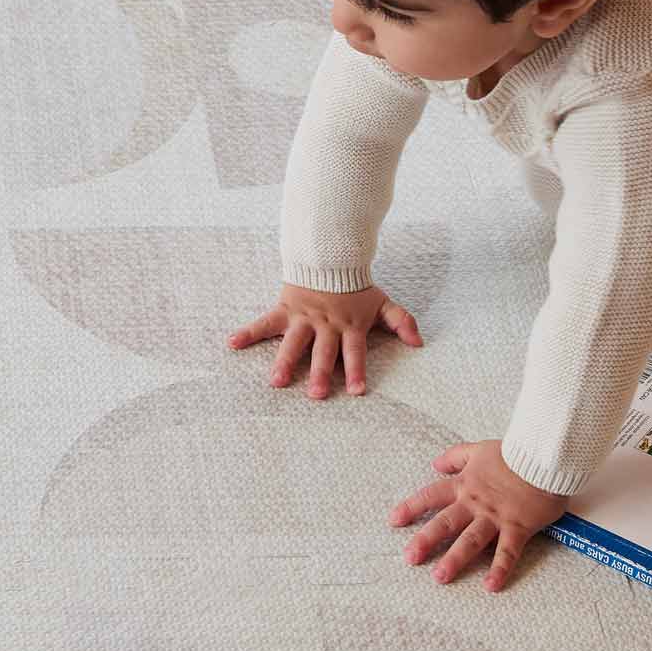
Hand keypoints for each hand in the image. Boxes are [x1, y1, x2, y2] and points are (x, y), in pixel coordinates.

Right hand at [227, 282, 422, 398]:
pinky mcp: (284, 309)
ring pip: (293, 343)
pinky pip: (264, 322)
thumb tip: (418, 343)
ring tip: (276, 382)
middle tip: (316, 395)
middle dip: (319, 373)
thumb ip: (401, 321)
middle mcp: (325, 325)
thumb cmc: (356, 286)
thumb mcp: (382, 301)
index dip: (355, 370)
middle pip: (322, 352)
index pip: (354, 352)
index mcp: (349, 326)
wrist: (330, 255)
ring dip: (285, 361)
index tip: (356, 391)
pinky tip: (232, 343)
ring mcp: (303, 318)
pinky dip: (248, 332)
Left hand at [389, 440, 567, 591]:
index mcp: (464, 485)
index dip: (411, 508)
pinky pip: (507, 552)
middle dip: (426, 541)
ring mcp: (495, 517)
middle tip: (410, 559)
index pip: (431, 496)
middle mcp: (475, 503)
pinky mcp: (517, 527)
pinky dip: (500, 569)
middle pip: (445, 523)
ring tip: (440, 577)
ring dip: (455, 559)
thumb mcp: (478, 449)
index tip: (394, 521)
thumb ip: (455, 456)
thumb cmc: (514, 453)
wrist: (544, 456)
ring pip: (471, 540)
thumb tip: (435, 463)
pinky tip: (491, 586)